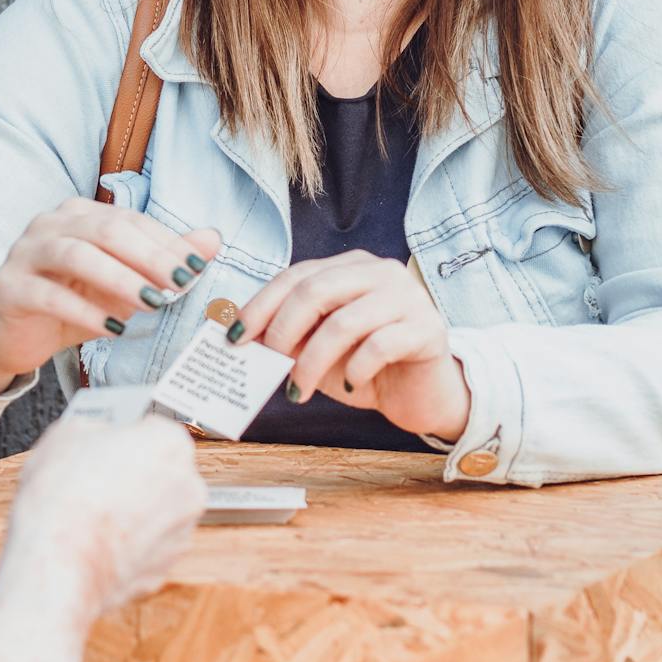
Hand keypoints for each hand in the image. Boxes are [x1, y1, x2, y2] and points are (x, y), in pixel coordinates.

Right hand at [0, 198, 220, 391]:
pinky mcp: (10, 288)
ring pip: (76, 255)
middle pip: (105, 230)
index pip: (129, 221)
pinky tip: (112, 329)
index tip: (197, 268)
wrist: (10, 334)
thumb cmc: (71, 301)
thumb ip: (162, 259)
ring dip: (119, 279)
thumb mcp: (122, 282)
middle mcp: (49, 224)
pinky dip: (84, 311)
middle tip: (181, 283)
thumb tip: (212, 239)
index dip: (165, 242)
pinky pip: (49, 295)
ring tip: (153, 304)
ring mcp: (25, 253)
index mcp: (78, 214)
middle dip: (148, 256)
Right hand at [1, 416, 202, 620]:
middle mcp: (188, 487)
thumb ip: (95, 426)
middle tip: (95, 478)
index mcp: (170, 443)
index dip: (123, 436)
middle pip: (160, 471)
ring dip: (133, 510)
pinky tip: (97, 539)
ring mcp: (180, 531)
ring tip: (91, 513)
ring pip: (156, 511)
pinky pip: (147, 546)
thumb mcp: (67, 432)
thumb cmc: (64, 500)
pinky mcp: (164, 567)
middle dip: (133, 474)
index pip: (152, 428)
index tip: (107, 444)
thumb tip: (95, 433)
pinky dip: (128, 544)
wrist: (57, 563)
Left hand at [234, 250, 469, 440]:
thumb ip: (288, 337)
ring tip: (299, 390)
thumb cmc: (364, 367)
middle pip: (316, 290)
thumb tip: (239, 335)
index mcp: (350, 267)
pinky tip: (349, 386)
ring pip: (344, 322)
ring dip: (311, 362)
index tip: (234, 337)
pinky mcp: (427, 329)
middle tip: (268, 362)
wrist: (422, 394)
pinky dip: (355, 370)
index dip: (260, 306)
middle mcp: (380, 272)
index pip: (296, 276)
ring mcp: (407, 297)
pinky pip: (379, 346)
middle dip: (282, 330)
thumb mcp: (318, 349)